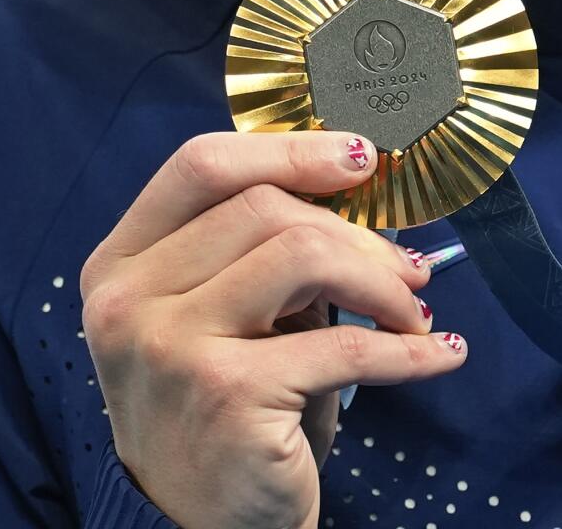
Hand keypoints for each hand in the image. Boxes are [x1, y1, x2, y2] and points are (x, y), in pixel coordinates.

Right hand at [80, 130, 467, 528]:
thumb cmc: (226, 412)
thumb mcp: (223, 320)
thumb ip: (260, 254)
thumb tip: (360, 193)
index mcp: (119, 266)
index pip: (201, 166)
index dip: (289, 149)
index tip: (361, 159)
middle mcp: (130, 301)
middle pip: (264, 206)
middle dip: (354, 231)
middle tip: (407, 267)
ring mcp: (171, 348)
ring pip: (303, 255)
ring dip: (380, 281)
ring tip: (413, 311)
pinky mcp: (227, 396)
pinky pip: (346, 346)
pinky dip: (410, 349)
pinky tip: (441, 352)